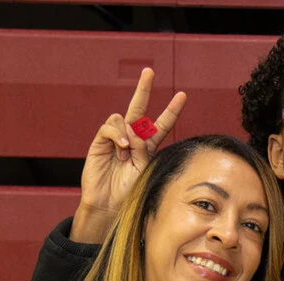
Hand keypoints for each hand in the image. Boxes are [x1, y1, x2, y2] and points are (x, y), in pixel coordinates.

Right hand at [73, 67, 186, 243]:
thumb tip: (136, 130)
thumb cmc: (130, 193)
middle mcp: (131, 139)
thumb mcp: (145, 170)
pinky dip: (117, 133)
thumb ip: (144, 150)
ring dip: (128, 132)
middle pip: (139, 109)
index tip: (183, 95)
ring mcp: (115, 139)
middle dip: (143, 89)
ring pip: (123, 118)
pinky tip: (121, 146)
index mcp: (147, 146)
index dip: (171, 110)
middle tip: (149, 71)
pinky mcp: (100, 142)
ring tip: (127, 152)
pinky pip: (110, 127)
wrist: (110, 206)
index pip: (161, 124)